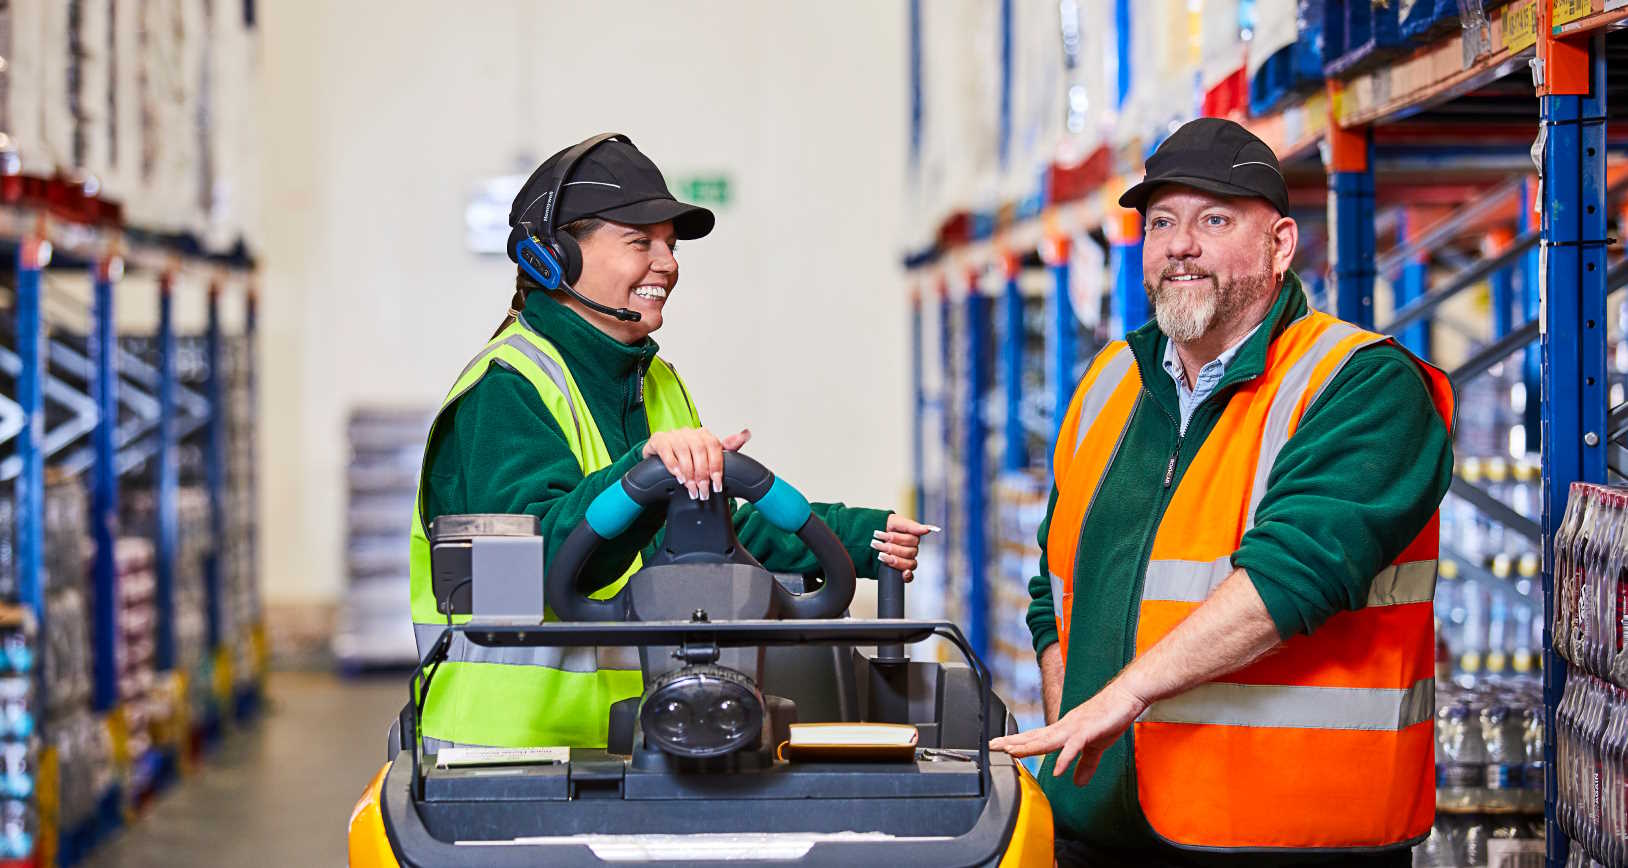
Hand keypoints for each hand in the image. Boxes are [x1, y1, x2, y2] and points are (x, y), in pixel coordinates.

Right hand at [642, 427, 750, 499]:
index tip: (717, 485)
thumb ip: (727, 447)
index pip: (714, 446)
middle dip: (702, 474)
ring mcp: (673, 435)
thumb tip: (746, 434)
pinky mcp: (659, 440)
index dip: (716, 467)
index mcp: (704, 434)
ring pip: (684, 451)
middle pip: (699, 450)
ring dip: (689, 473)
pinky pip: (667, 450)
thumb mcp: (708, 454)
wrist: (661, 454)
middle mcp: (689, 432)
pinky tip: (678, 476)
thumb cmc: (687, 456)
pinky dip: (673, 464)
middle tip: (703, 491)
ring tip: (691, 488)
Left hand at [869, 515, 938, 581]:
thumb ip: (912, 526)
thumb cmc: (884, 527)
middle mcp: (911, 550)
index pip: (912, 540)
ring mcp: (907, 561)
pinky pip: (910, 577)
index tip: (882, 534)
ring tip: (879, 554)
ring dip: (892, 559)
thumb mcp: (895, 522)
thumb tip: (928, 529)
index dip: (896, 538)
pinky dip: (907, 576)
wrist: (869, 536)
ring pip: (908, 564)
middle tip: (875, 543)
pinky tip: (904, 573)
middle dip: (890, 548)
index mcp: (912, 537)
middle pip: (909, 552)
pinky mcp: (901, 571)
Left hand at [989, 681, 1146, 785]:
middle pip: (1035, 737)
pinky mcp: (1090, 730)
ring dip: (1029, 747)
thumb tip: (1076, 782)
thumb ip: (1085, 764)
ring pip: (1048, 739)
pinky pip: (1074, 746)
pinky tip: (1057, 770)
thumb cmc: (1109, 717)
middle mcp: (1065, 727)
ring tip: (1012, 753)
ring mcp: (1076, 727)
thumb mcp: (1096, 746)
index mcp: (1064, 730)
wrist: (1126, 697)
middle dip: (1013, 743)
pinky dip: (1065, 758)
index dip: (1017, 743)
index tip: (999, 746)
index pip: (1035, 737)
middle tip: (992, 746)